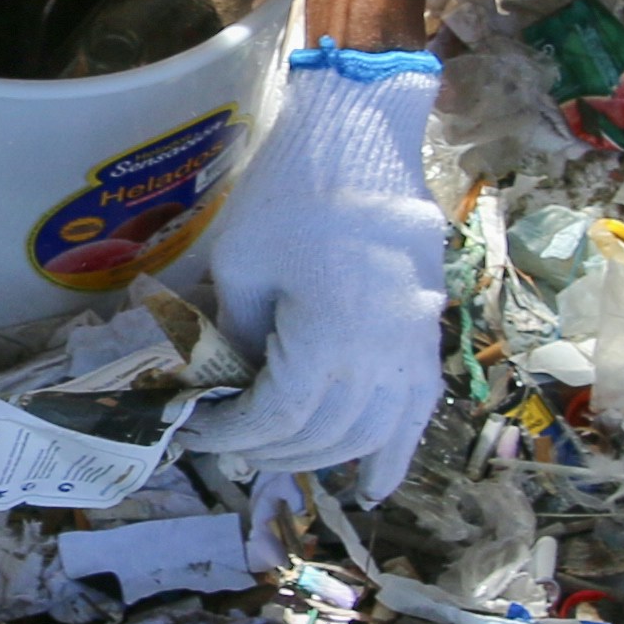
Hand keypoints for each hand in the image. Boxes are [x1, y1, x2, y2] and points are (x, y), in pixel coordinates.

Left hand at [186, 49, 445, 497]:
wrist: (360, 137)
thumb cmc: (290, 191)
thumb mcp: (240, 267)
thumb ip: (236, 339)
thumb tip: (227, 387)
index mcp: (329, 338)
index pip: (277, 419)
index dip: (232, 434)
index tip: (197, 431)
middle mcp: (380, 355)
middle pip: (323, 437)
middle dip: (269, 450)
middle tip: (229, 444)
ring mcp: (412, 347)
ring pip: (369, 434)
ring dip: (322, 457)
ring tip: (282, 460)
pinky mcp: (426, 333)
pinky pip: (418, 412)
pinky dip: (395, 454)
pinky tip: (374, 486)